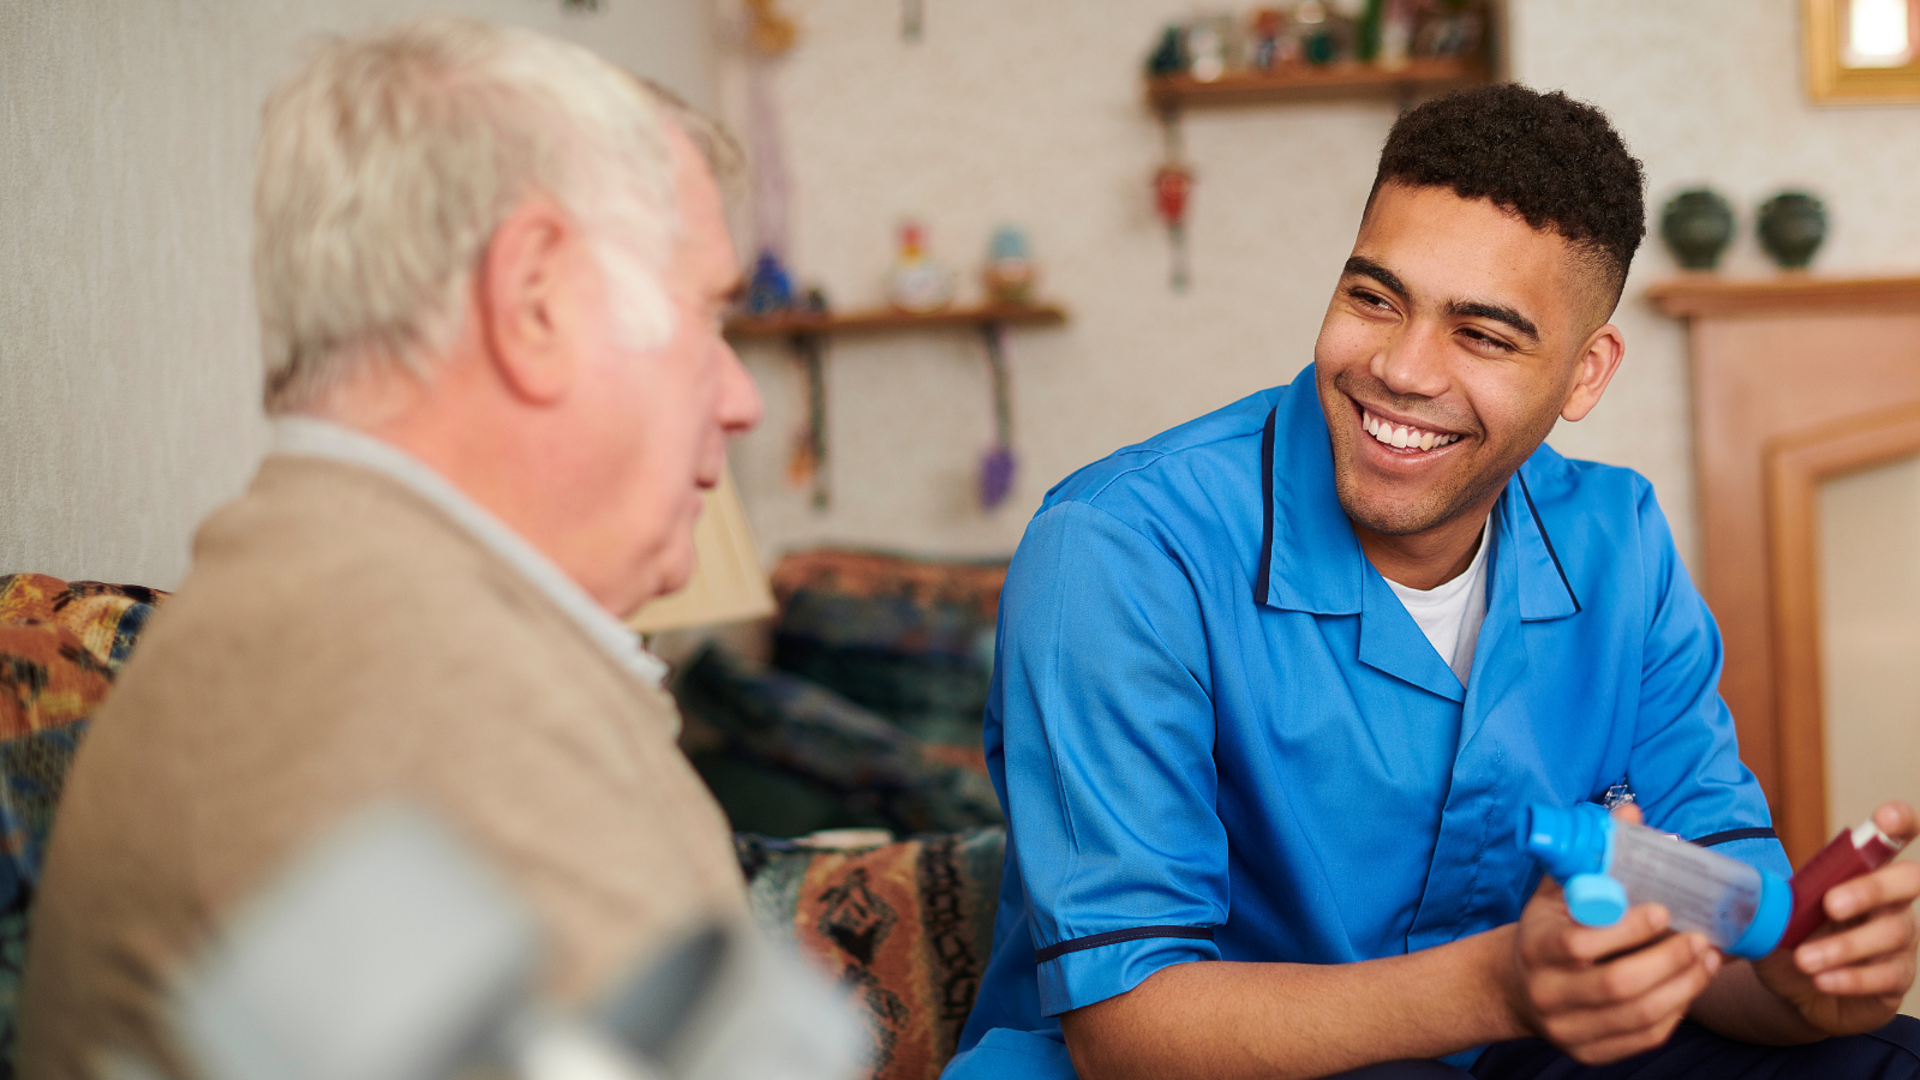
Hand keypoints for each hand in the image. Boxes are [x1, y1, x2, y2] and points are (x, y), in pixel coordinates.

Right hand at [1506, 804, 1720, 1063]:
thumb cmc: (1546, 928)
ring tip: (1708, 959)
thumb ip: (1593, 855)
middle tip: (1701, 938)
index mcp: (1535, 948)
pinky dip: (1675, 1013)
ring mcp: (1569, 1029)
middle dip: (1668, 961)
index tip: (1663, 910)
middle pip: (1616, 985)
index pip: (1580, 944)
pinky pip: (1643, 1038)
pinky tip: (1690, 986)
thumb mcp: (1556, 890)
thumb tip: (1632, 811)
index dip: (1627, 930)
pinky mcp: (1590, 1052)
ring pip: (1638, 1016)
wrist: (1515, 988)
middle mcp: (1547, 993)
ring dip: (1683, 987)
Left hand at [1754, 800, 1919, 1035]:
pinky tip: (1822, 980)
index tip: (1887, 817)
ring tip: (1804, 960)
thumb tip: (1733, 885)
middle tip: (1830, 905)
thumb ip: (1766, 896)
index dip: (1898, 823)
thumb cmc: (1792, 941)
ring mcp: (1900, 939)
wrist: (1798, 992)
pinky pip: (1886, 975)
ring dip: (1844, 947)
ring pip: (1891, 933)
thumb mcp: (1775, 915)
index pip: (1888, 840)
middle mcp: (1891, 901)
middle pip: (1908, 881)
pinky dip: (1851, 978)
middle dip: (1870, 889)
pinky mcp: (1897, 976)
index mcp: (1860, 873)